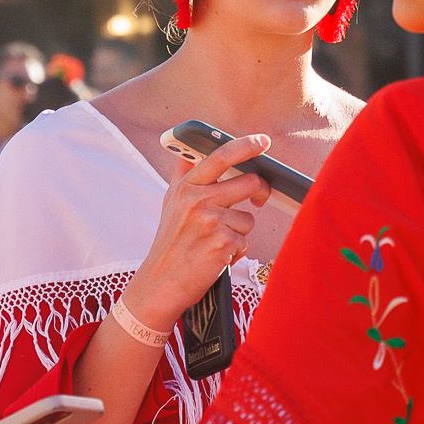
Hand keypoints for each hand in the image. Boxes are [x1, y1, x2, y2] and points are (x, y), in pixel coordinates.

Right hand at [119, 134, 267, 331]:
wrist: (161, 282)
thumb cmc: (169, 243)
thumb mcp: (171, 203)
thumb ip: (183, 176)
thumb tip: (188, 151)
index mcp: (187, 186)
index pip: (220, 156)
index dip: (245, 145)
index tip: (262, 141)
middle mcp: (198, 200)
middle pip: (250, 182)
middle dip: (260, 192)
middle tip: (259, 200)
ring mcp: (211, 221)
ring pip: (250, 218)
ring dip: (240, 232)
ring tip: (216, 241)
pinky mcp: (223, 243)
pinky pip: (245, 241)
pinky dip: (235, 251)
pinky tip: (216, 256)